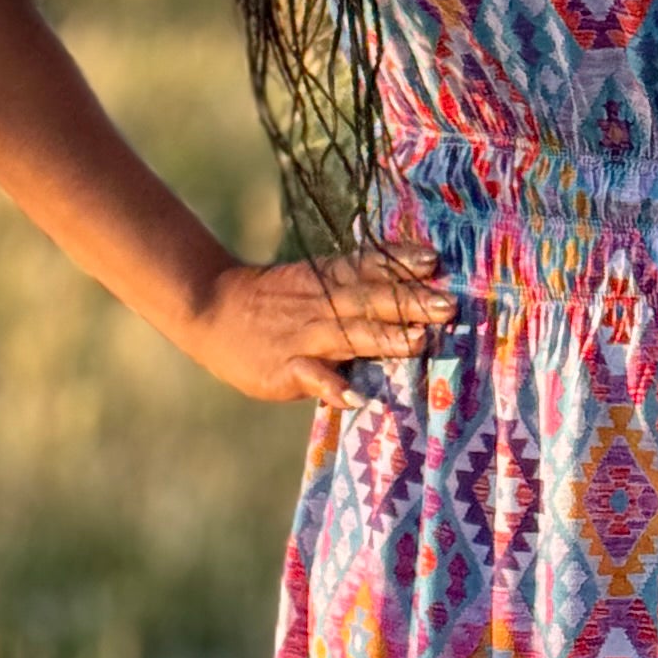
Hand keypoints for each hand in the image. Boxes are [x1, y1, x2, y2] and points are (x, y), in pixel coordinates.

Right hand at [184, 247, 461, 408]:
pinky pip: (311, 375)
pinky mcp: (284, 367)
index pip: (370, 267)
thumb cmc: (274, 301)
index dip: (402, 263)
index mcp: (330, 280)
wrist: (209, 307)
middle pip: (371, 300)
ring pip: (349, 335)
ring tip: (418, 342)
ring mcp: (304, 335)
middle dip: (410, 303)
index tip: (436, 260)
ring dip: (385, 339)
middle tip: (449, 306)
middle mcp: (323, 304)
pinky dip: (331, 384)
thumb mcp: (314, 283)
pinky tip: (353, 397)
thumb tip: (411, 301)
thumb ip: (356, 289)